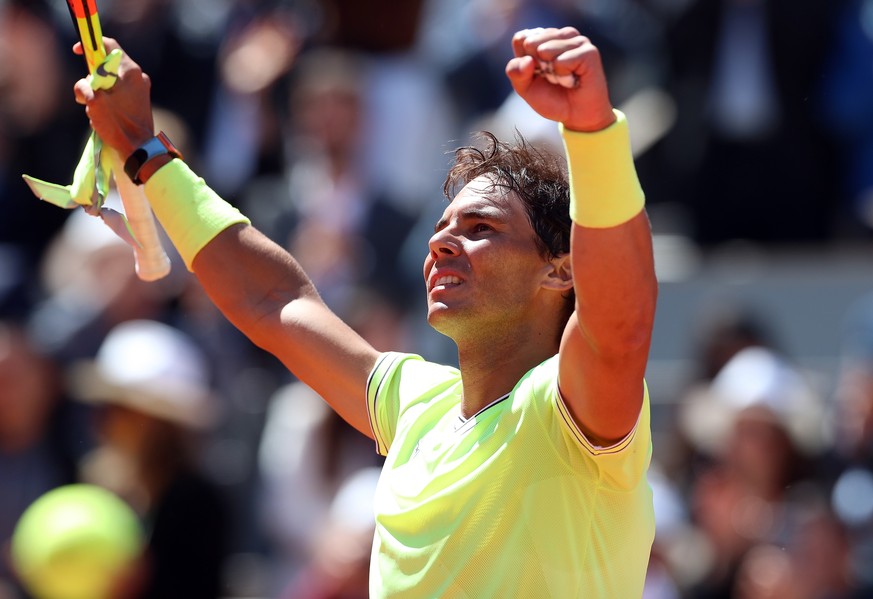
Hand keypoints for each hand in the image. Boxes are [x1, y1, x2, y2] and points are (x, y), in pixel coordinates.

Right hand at [73, 38, 153, 157]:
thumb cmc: (118, 124)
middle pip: (107, 66)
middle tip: (86, 94)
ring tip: (96, 111)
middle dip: (92, 78)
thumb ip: (84, 86)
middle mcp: (138, 77)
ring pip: (110, 82)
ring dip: (97, 93)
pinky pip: (116, 94)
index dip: (90, 44)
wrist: (139, 149)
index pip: (109, 45)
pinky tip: (103, 117)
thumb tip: (83, 86)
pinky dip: (106, 101)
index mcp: (130, 71)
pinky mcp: (139, 102)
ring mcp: (140, 90)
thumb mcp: (94, 102)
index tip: (77, 51)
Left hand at [505, 27, 615, 132]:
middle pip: (531, 42)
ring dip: (551, 72)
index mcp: (545, 38)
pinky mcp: (589, 51)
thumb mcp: (525, 87)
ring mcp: (576, 41)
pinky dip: (563, 75)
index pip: (520, 39)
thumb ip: (516, 72)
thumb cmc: (552, 99)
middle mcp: (561, 35)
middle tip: (552, 77)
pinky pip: (562, 61)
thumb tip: (528, 60)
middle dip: (536, 66)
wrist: (576, 116)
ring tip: (564, 78)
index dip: (523, 61)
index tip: (537, 73)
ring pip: (546, 49)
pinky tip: (574, 78)